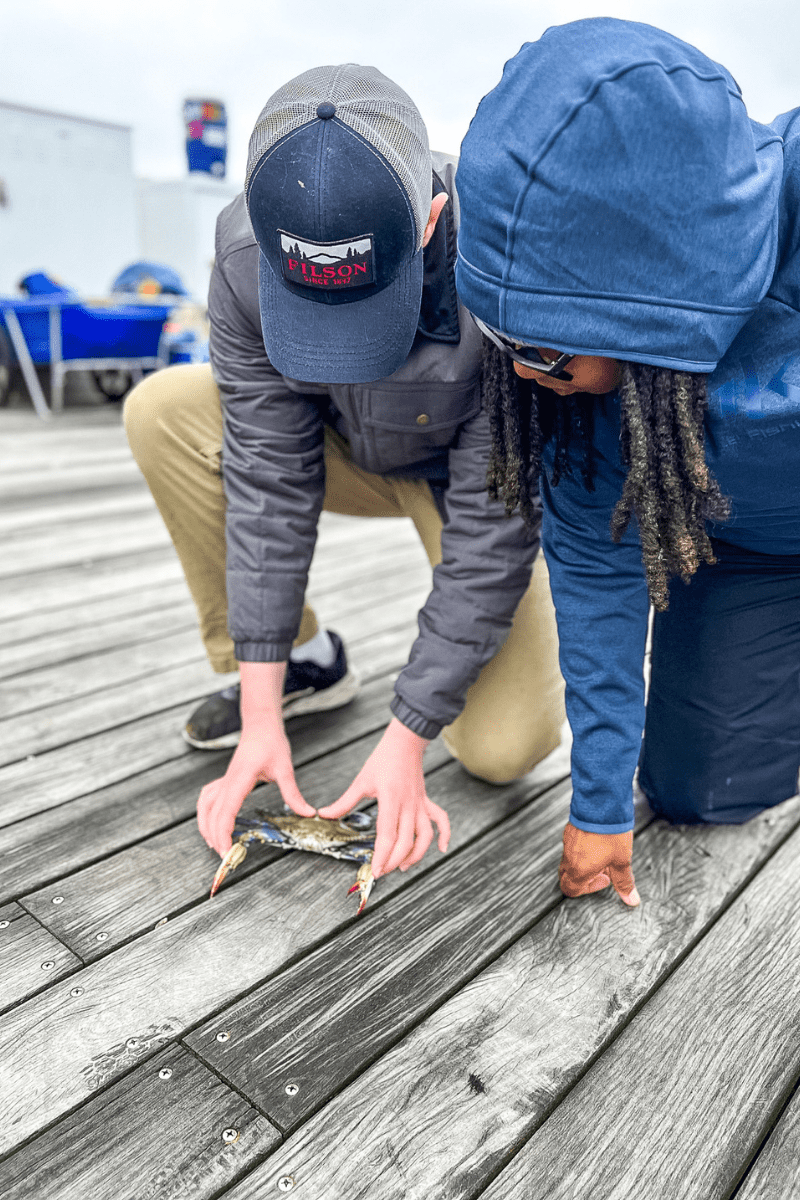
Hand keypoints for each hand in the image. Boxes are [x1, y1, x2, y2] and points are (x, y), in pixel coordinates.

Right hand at [197, 662, 314, 857]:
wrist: (260, 724)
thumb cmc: (270, 742)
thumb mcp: (285, 768)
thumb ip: (293, 793)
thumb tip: (307, 813)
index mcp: (239, 780)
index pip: (225, 812)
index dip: (222, 833)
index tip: (226, 851)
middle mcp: (227, 781)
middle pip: (211, 814)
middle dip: (214, 837)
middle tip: (224, 857)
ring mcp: (224, 780)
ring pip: (204, 806)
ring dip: (205, 826)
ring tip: (214, 844)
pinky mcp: (225, 779)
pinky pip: (208, 798)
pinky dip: (206, 813)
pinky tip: (211, 821)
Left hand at [318, 718, 449, 878]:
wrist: (405, 741)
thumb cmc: (383, 759)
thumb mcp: (361, 781)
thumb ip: (344, 802)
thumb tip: (325, 815)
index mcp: (391, 799)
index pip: (388, 835)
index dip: (381, 856)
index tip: (374, 870)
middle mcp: (408, 805)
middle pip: (406, 841)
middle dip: (393, 861)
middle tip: (381, 872)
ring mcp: (420, 804)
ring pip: (424, 836)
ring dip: (416, 855)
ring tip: (403, 866)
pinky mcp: (426, 801)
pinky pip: (440, 820)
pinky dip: (445, 835)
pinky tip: (441, 848)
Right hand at [558, 822, 639, 905]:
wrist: (602, 805)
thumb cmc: (610, 834)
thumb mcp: (622, 861)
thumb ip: (624, 881)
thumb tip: (631, 900)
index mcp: (579, 870)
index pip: (570, 890)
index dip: (588, 890)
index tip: (605, 879)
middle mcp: (569, 858)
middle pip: (566, 877)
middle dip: (582, 878)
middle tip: (601, 870)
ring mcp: (568, 843)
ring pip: (569, 861)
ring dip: (583, 863)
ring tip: (602, 854)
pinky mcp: (570, 831)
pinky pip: (571, 846)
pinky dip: (581, 850)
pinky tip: (598, 841)